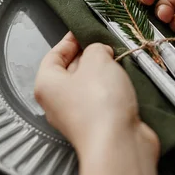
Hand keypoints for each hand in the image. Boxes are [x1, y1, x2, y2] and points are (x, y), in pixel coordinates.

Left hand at [35, 32, 159, 174]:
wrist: (119, 145)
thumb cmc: (99, 102)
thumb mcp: (97, 59)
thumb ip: (96, 48)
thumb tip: (99, 52)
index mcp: (47, 85)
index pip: (53, 55)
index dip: (70, 40)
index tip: (84, 29)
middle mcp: (58, 102)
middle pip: (71, 70)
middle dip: (90, 55)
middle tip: (107, 42)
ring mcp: (78, 116)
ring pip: (90, 85)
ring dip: (105, 72)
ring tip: (120, 59)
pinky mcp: (98, 126)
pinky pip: (103, 100)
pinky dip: (114, 89)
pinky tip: (127, 81)